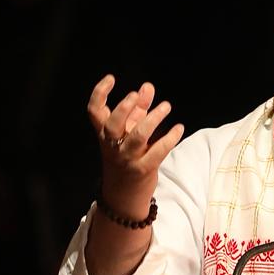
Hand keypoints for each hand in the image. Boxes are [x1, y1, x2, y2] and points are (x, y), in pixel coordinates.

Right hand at [87, 74, 183, 216]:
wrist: (123, 196)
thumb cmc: (127, 157)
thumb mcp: (128, 132)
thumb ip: (138, 109)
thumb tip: (148, 87)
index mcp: (104, 134)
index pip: (94, 112)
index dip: (99, 93)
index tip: (111, 78)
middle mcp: (112, 145)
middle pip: (113, 124)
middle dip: (125, 107)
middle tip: (137, 94)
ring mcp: (127, 158)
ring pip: (138, 136)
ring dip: (153, 119)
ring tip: (166, 106)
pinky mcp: (143, 169)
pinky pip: (157, 151)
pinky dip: (170, 138)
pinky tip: (179, 128)